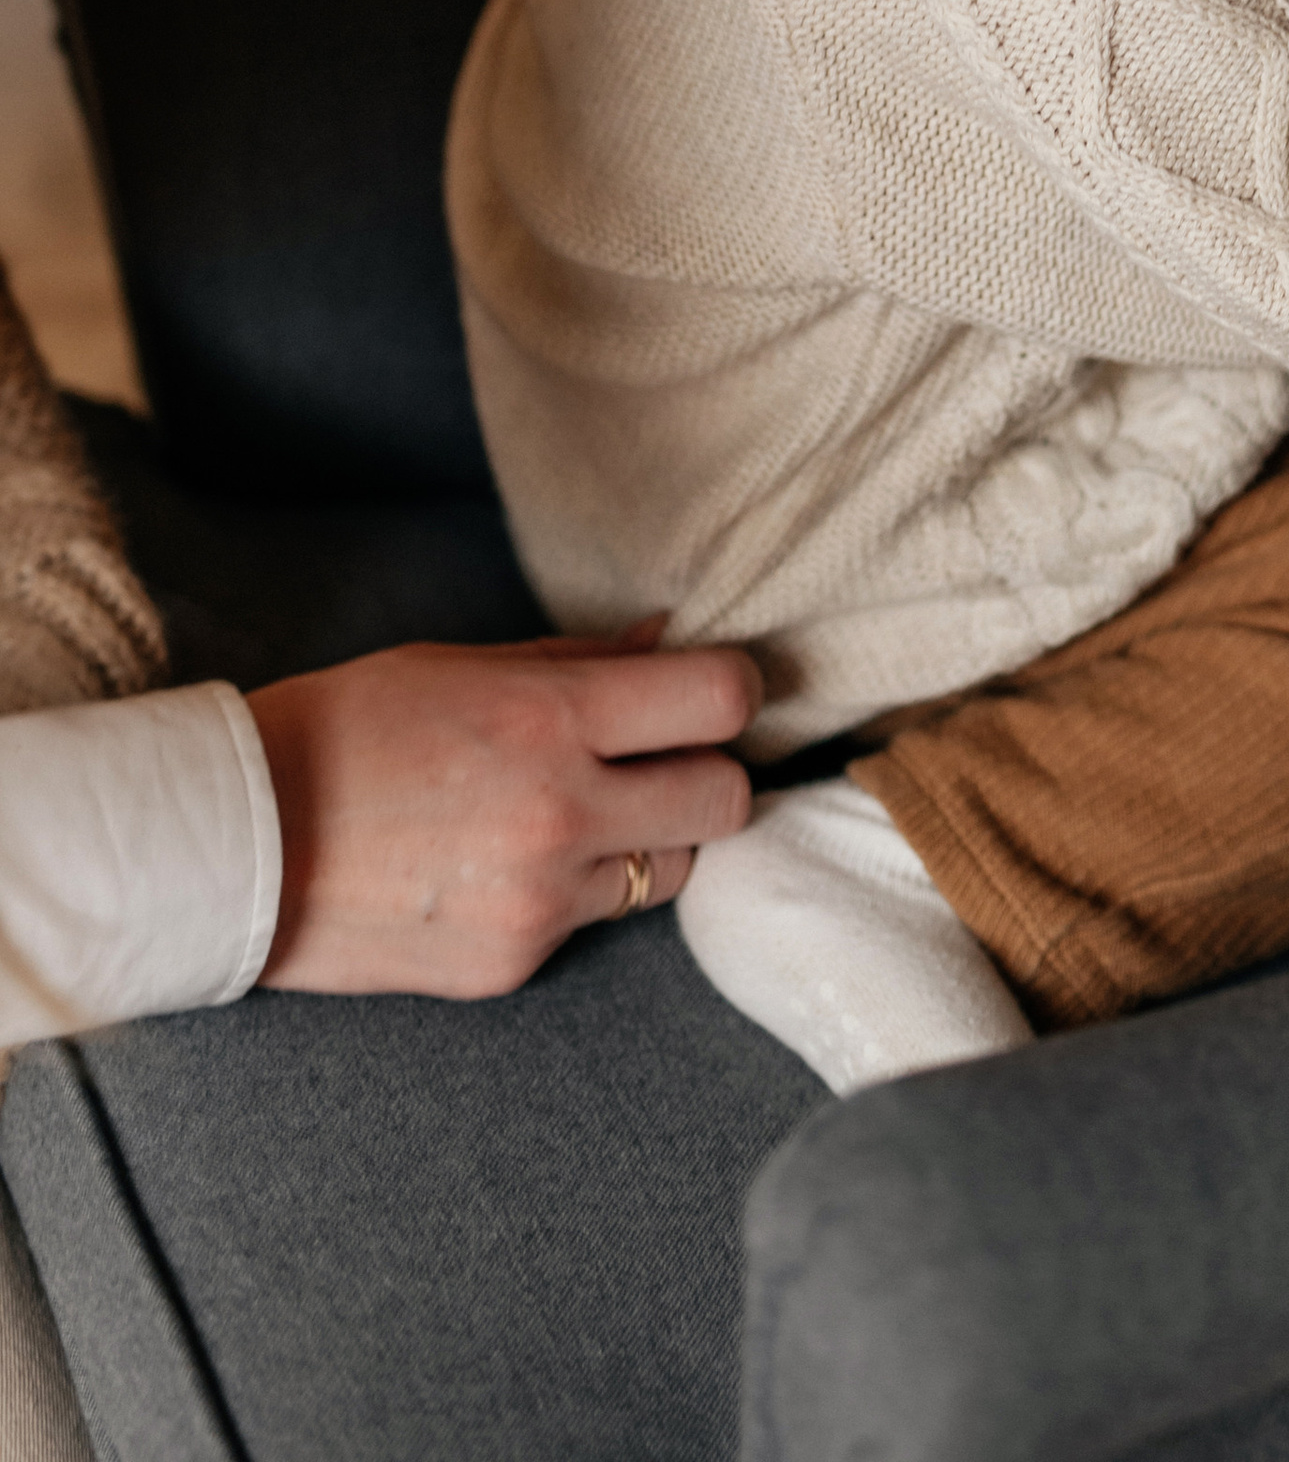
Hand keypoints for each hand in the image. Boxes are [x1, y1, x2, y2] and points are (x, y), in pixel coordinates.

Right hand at [249, 632, 758, 998]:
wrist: (236, 844)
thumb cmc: (346, 729)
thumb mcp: (460, 663)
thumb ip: (579, 661)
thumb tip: (667, 641)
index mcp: (551, 719)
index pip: (720, 700)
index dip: (733, 689)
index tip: (711, 690)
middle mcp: (561, 814)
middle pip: (728, 799)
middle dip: (710, 772)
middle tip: (666, 758)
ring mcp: (539, 902)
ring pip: (675, 870)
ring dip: (653, 838)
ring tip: (585, 812)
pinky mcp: (511, 966)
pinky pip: (592, 922)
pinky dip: (575, 893)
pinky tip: (510, 865)